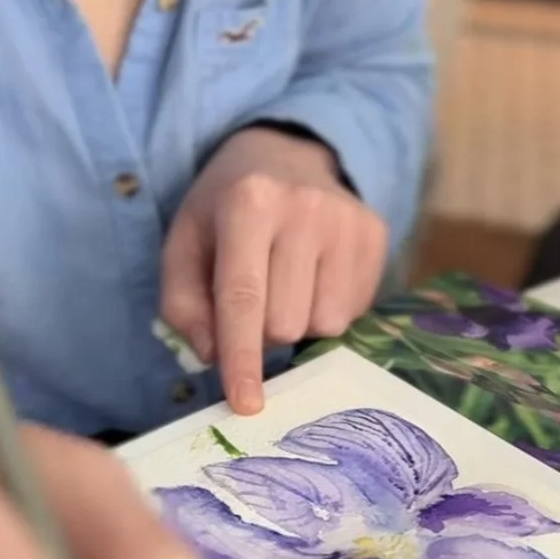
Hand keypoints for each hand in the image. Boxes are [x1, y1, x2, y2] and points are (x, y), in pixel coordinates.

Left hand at [160, 128, 387, 415]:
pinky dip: (327, 310)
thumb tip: (213, 355)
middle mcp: (305, 207)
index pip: (244, 299)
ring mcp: (348, 220)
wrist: (282, 153)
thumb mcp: (184, 243)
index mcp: (248, 203)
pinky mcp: (376, 232)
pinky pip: (354, 312)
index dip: (242, 359)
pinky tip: (313, 276)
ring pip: (325, 324)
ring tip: (285, 284)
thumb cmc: (223, 209)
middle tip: (253, 299)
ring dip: (298, 323)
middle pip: (285, 322)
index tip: (245, 405)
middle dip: (263, 332)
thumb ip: (183, 303)